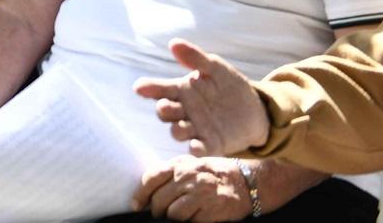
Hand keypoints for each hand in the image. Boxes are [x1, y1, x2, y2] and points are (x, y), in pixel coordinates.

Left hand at [132, 158, 253, 220]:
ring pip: (173, 213)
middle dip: (156, 211)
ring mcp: (202, 194)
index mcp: (180, 164)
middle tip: (159, 215)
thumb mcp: (190, 166)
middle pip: (160, 199)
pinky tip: (192, 219)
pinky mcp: (213, 210)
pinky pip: (191, 222)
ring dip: (171, 219)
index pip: (152, 178)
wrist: (245, 182)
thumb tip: (145, 193)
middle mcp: (190, 177)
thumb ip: (168, 174)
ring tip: (175, 218)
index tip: (136, 205)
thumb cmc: (211, 175)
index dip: (140, 194)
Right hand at [135, 39, 270, 156]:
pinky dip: (196, 149)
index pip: (160, 89)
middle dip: (163, 110)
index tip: (139, 87)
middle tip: (165, 107)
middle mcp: (184, 110)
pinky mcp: (211, 144)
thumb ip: (196, 58)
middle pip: (166, 112)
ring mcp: (196, 128)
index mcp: (182, 91)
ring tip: (179, 128)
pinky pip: (199, 148)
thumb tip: (173, 43)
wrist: (255, 110)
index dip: (148, 88)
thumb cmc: (229, 85)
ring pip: (178, 131)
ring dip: (177, 130)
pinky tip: (195, 147)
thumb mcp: (215, 68)